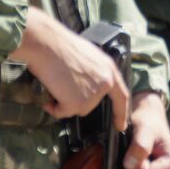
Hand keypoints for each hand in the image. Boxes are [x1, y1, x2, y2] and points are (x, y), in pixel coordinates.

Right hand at [14, 8, 129, 120]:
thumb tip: (85, 86)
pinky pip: (62, 112)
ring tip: (56, 82)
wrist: (48, 43)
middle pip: (90, 105)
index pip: (122, 96)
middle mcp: (105, 83)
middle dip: (74, 100)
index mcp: (109, 69)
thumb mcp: (88, 56)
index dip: (121, 112)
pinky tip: (51, 89)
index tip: (121, 125)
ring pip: (75, 109)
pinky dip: (53, 106)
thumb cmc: (61, 45)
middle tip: (62, 83)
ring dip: (63, 101)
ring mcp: (92, 94)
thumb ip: (94, 73)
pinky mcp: (78, 102)